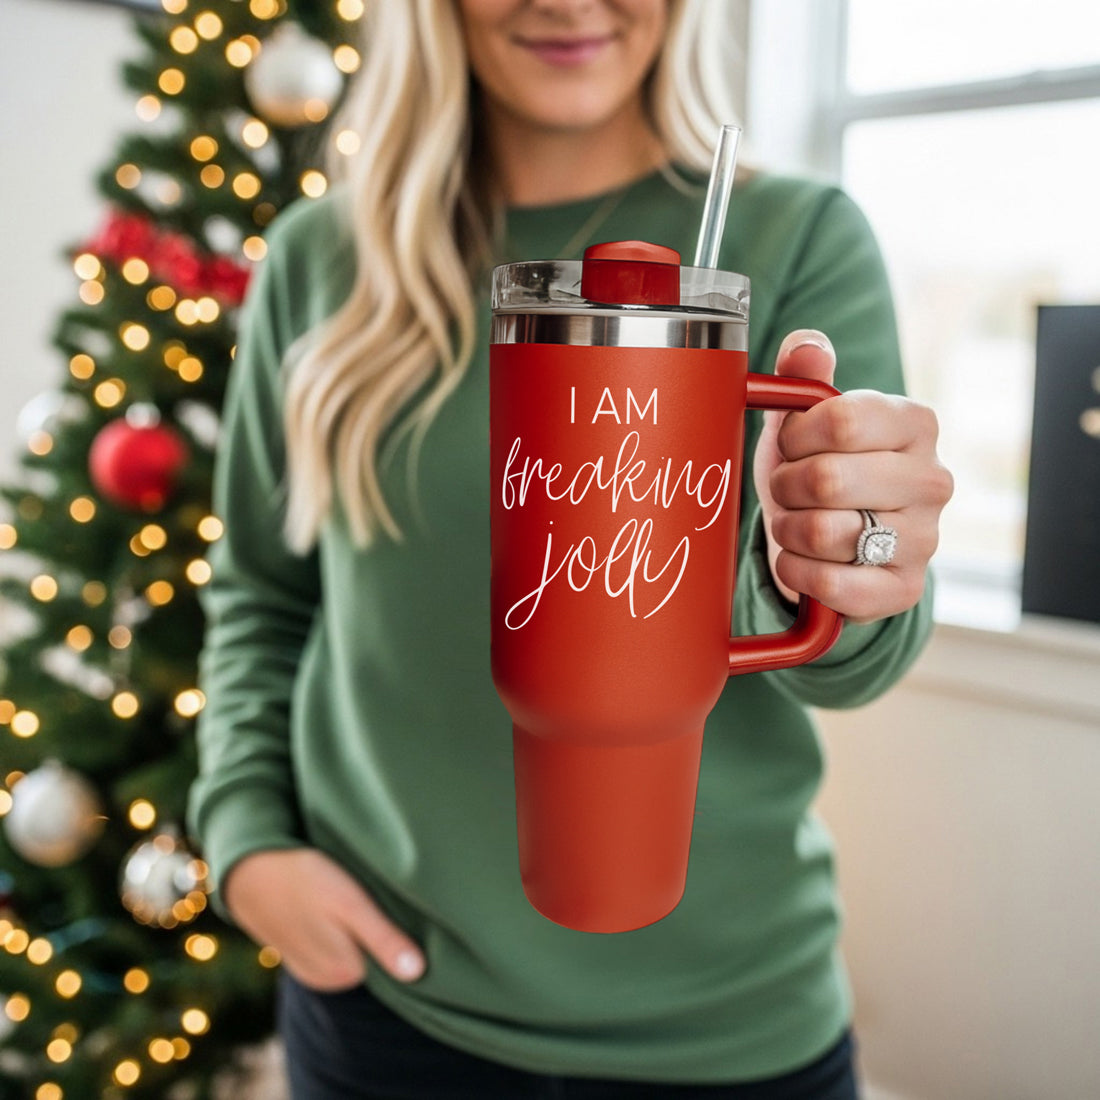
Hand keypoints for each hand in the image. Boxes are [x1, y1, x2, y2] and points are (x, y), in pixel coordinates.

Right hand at [223, 848, 425, 990]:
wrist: (249, 872)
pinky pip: (334, 949)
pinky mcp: (301, 958)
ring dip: (355, 930)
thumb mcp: (350, 903)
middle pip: (373, 957)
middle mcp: (330, 981)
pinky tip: (328, 909)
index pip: (395, 959)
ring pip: (354, 952)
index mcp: (346, 971)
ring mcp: (313, 972)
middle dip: (376, 929)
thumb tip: (417, 973)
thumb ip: (382, 939)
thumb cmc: (305, 879)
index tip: (388, 902)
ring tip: (344, 899)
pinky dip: (336, 931)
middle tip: (365, 893)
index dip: (397, 929)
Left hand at [753, 329, 952, 624]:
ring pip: (824, 533)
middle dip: (786, 486)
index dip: (795, 436)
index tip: (792, 445)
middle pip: (827, 479)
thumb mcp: (803, 419)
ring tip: (794, 523)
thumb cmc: (815, 467)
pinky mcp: (905, 589)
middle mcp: (933, 479)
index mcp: (915, 423)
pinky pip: (832, 585)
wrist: (827, 542)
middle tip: (789, 490)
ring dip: (787, 530)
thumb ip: (803, 374)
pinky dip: (796, 572)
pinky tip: (799, 560)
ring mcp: (925, 539)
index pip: (839, 420)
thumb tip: (806, 346)